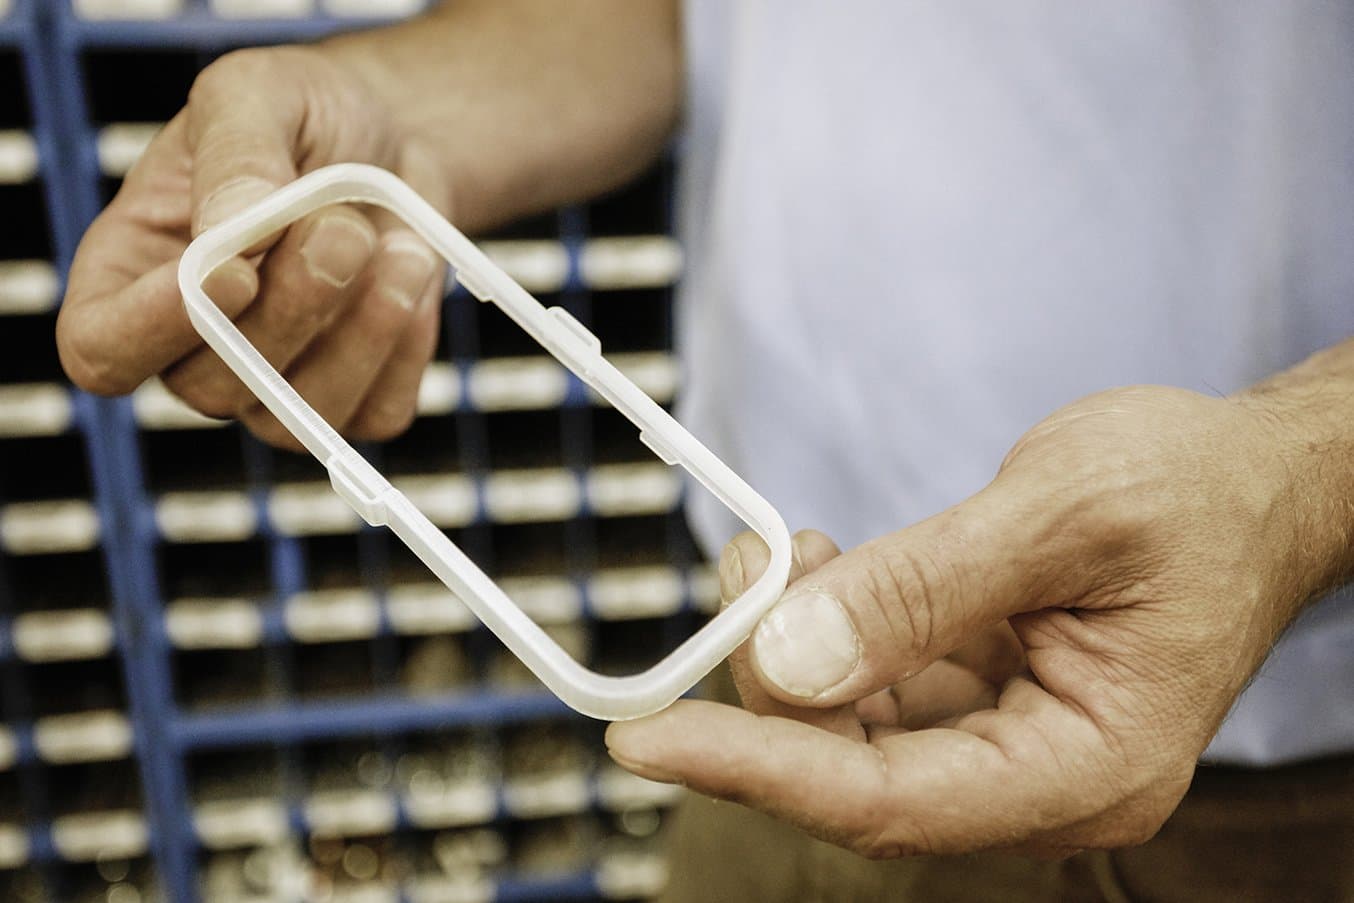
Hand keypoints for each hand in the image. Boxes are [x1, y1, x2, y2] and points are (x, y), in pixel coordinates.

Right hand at [56, 46, 449, 449]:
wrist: (393, 142)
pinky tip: (410, 275)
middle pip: (214, 386)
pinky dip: (407, 346)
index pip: (103, 349)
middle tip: (343, 229)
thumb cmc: (302, 116)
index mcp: (132, 272)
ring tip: (399, 248)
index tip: (238, 272)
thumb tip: (232, 236)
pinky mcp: (354, 400)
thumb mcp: (256, 94)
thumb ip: (235, 156)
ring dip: (361, 332)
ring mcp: (272, 386)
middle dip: (292, 308)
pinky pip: (376, 414)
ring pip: (299, 415)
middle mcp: (191, 347)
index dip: (155, 331)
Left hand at [607, 386, 1315, 857]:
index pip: (887, 802)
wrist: (1252, 479)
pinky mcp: (987, 699)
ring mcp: (1013, 743)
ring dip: (795, 646)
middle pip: (859, 772)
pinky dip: (833, 630)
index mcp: (1088, 766)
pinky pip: (880, 686)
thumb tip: (789, 658)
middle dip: (771, 680)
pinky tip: (818, 566)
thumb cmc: (1192, 489)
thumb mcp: (1059, 514)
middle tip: (738, 573)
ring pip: (857, 729)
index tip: (644, 740)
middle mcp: (1046, 779)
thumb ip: (922, 591)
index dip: (757, 769)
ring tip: (776, 551)